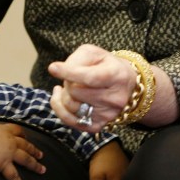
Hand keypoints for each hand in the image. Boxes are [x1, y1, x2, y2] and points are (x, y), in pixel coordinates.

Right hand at [0, 106, 45, 179]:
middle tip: (41, 155)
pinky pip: (13, 176)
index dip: (22, 134)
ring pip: (25, 159)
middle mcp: (9, 141)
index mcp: (3, 130)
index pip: (17, 130)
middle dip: (34, 150)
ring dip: (34, 165)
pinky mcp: (4, 164)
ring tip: (42, 170)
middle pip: (25, 145)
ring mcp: (9, 153)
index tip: (26, 137)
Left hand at [48, 44, 179, 131]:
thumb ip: (76, 59)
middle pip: (76, 92)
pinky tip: (63, 98)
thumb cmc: (106, 65)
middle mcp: (115, 98)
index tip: (53, 68)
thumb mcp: (95, 53)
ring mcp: (108, 115)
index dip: (69, 73)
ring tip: (70, 86)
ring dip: (64, 95)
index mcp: (116, 76)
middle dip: (67, 82)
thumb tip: (56, 70)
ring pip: (70, 107)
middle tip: (72, 77)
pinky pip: (70, 121)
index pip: (90, 77)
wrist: (126, 84)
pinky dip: (60, 109)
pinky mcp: (99, 125)